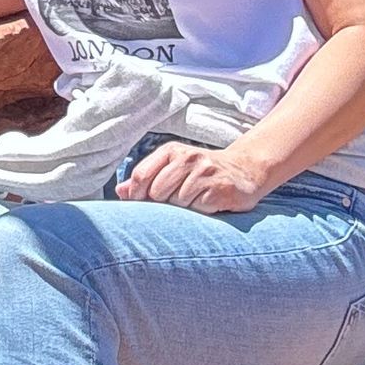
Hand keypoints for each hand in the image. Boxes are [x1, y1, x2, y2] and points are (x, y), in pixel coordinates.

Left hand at [117, 140, 270, 211]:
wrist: (244, 170)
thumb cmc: (201, 172)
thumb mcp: (174, 167)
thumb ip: (147, 178)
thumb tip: (120, 192)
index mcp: (171, 151)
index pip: (142, 175)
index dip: (136, 196)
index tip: (139, 207)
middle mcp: (187, 158)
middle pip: (157, 192)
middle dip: (161, 205)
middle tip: (174, 206)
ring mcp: (205, 172)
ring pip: (178, 202)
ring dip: (183, 210)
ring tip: (194, 203)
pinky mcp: (220, 188)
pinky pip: (199, 209)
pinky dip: (200, 213)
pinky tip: (208, 205)